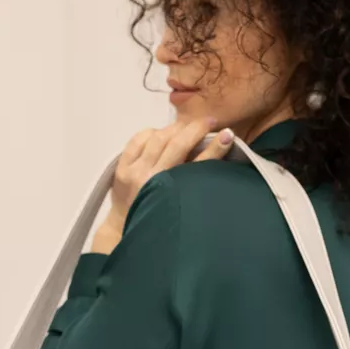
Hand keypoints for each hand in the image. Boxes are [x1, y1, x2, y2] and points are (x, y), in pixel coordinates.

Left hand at [91, 118, 234, 253]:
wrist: (127, 227)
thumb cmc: (160, 216)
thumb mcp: (183, 203)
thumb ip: (196, 181)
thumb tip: (218, 154)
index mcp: (172, 193)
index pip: (198, 165)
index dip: (215, 147)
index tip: (228, 135)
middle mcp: (152, 180)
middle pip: (178, 145)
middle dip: (196, 129)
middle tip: (210, 122)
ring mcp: (134, 172)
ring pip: (159, 137)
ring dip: (176, 128)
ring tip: (187, 127)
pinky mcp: (121, 166)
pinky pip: (139, 138)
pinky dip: (153, 132)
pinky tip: (162, 133)